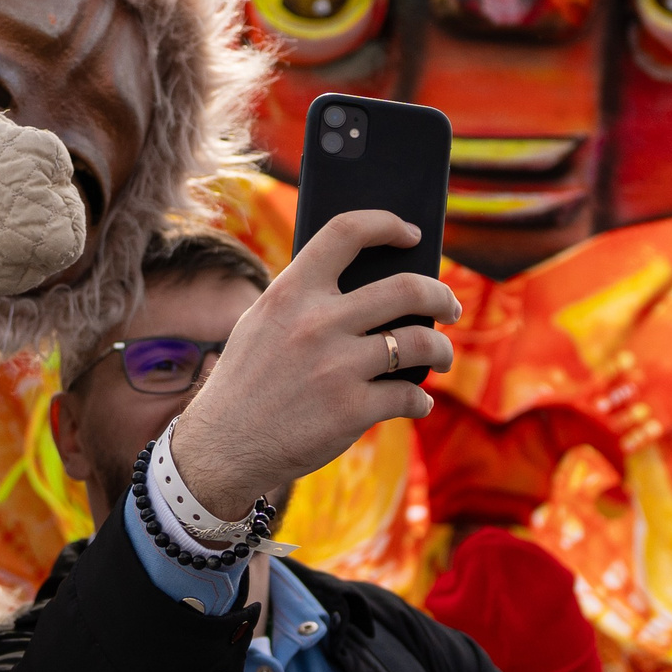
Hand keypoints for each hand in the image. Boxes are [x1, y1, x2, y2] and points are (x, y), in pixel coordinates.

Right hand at [168, 209, 458, 514]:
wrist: (222, 447)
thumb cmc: (246, 382)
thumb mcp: (261, 325)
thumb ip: (305, 300)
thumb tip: (371, 286)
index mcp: (291, 293)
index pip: (346, 233)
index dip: (386, 224)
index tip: (410, 234)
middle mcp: (317, 323)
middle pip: (406, 288)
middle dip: (441, 296)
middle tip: (449, 307)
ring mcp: (337, 367)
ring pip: (420, 342)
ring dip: (441, 350)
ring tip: (441, 356)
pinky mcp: (352, 410)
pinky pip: (409, 396)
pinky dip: (419, 401)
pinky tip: (415, 403)